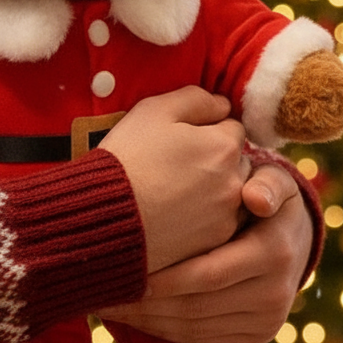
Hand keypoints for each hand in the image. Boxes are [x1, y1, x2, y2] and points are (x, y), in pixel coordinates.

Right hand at [98, 86, 250, 272]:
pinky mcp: (215, 244)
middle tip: (180, 167)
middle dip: (218, 161)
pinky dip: (209, 218)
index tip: (182, 142)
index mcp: (225, 146)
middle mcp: (235, 182)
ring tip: (180, 193)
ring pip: (235, 194)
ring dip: (219, 190)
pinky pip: (223, 224)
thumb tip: (222, 105)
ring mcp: (227, 216)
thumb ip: (196, 99)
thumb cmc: (127, 159)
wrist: (103, 216)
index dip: (206, 131)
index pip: (232, 128)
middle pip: (238, 161)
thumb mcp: (155, 111)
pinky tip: (180, 215)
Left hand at [98, 163, 312, 342]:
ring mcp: (268, 319)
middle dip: (146, 303)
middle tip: (103, 293)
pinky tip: (135, 317)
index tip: (125, 272)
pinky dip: (165, 331)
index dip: (164, 278)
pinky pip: (203, 340)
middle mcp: (276, 292)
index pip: (208, 273)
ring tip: (109, 305)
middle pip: (197, 306)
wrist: (296, 236)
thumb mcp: (274, 180)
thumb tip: (254, 198)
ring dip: (148, 321)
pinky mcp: (258, 336)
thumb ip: (266, 182)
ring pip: (195, 328)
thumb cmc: (267, 197)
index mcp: (275, 251)